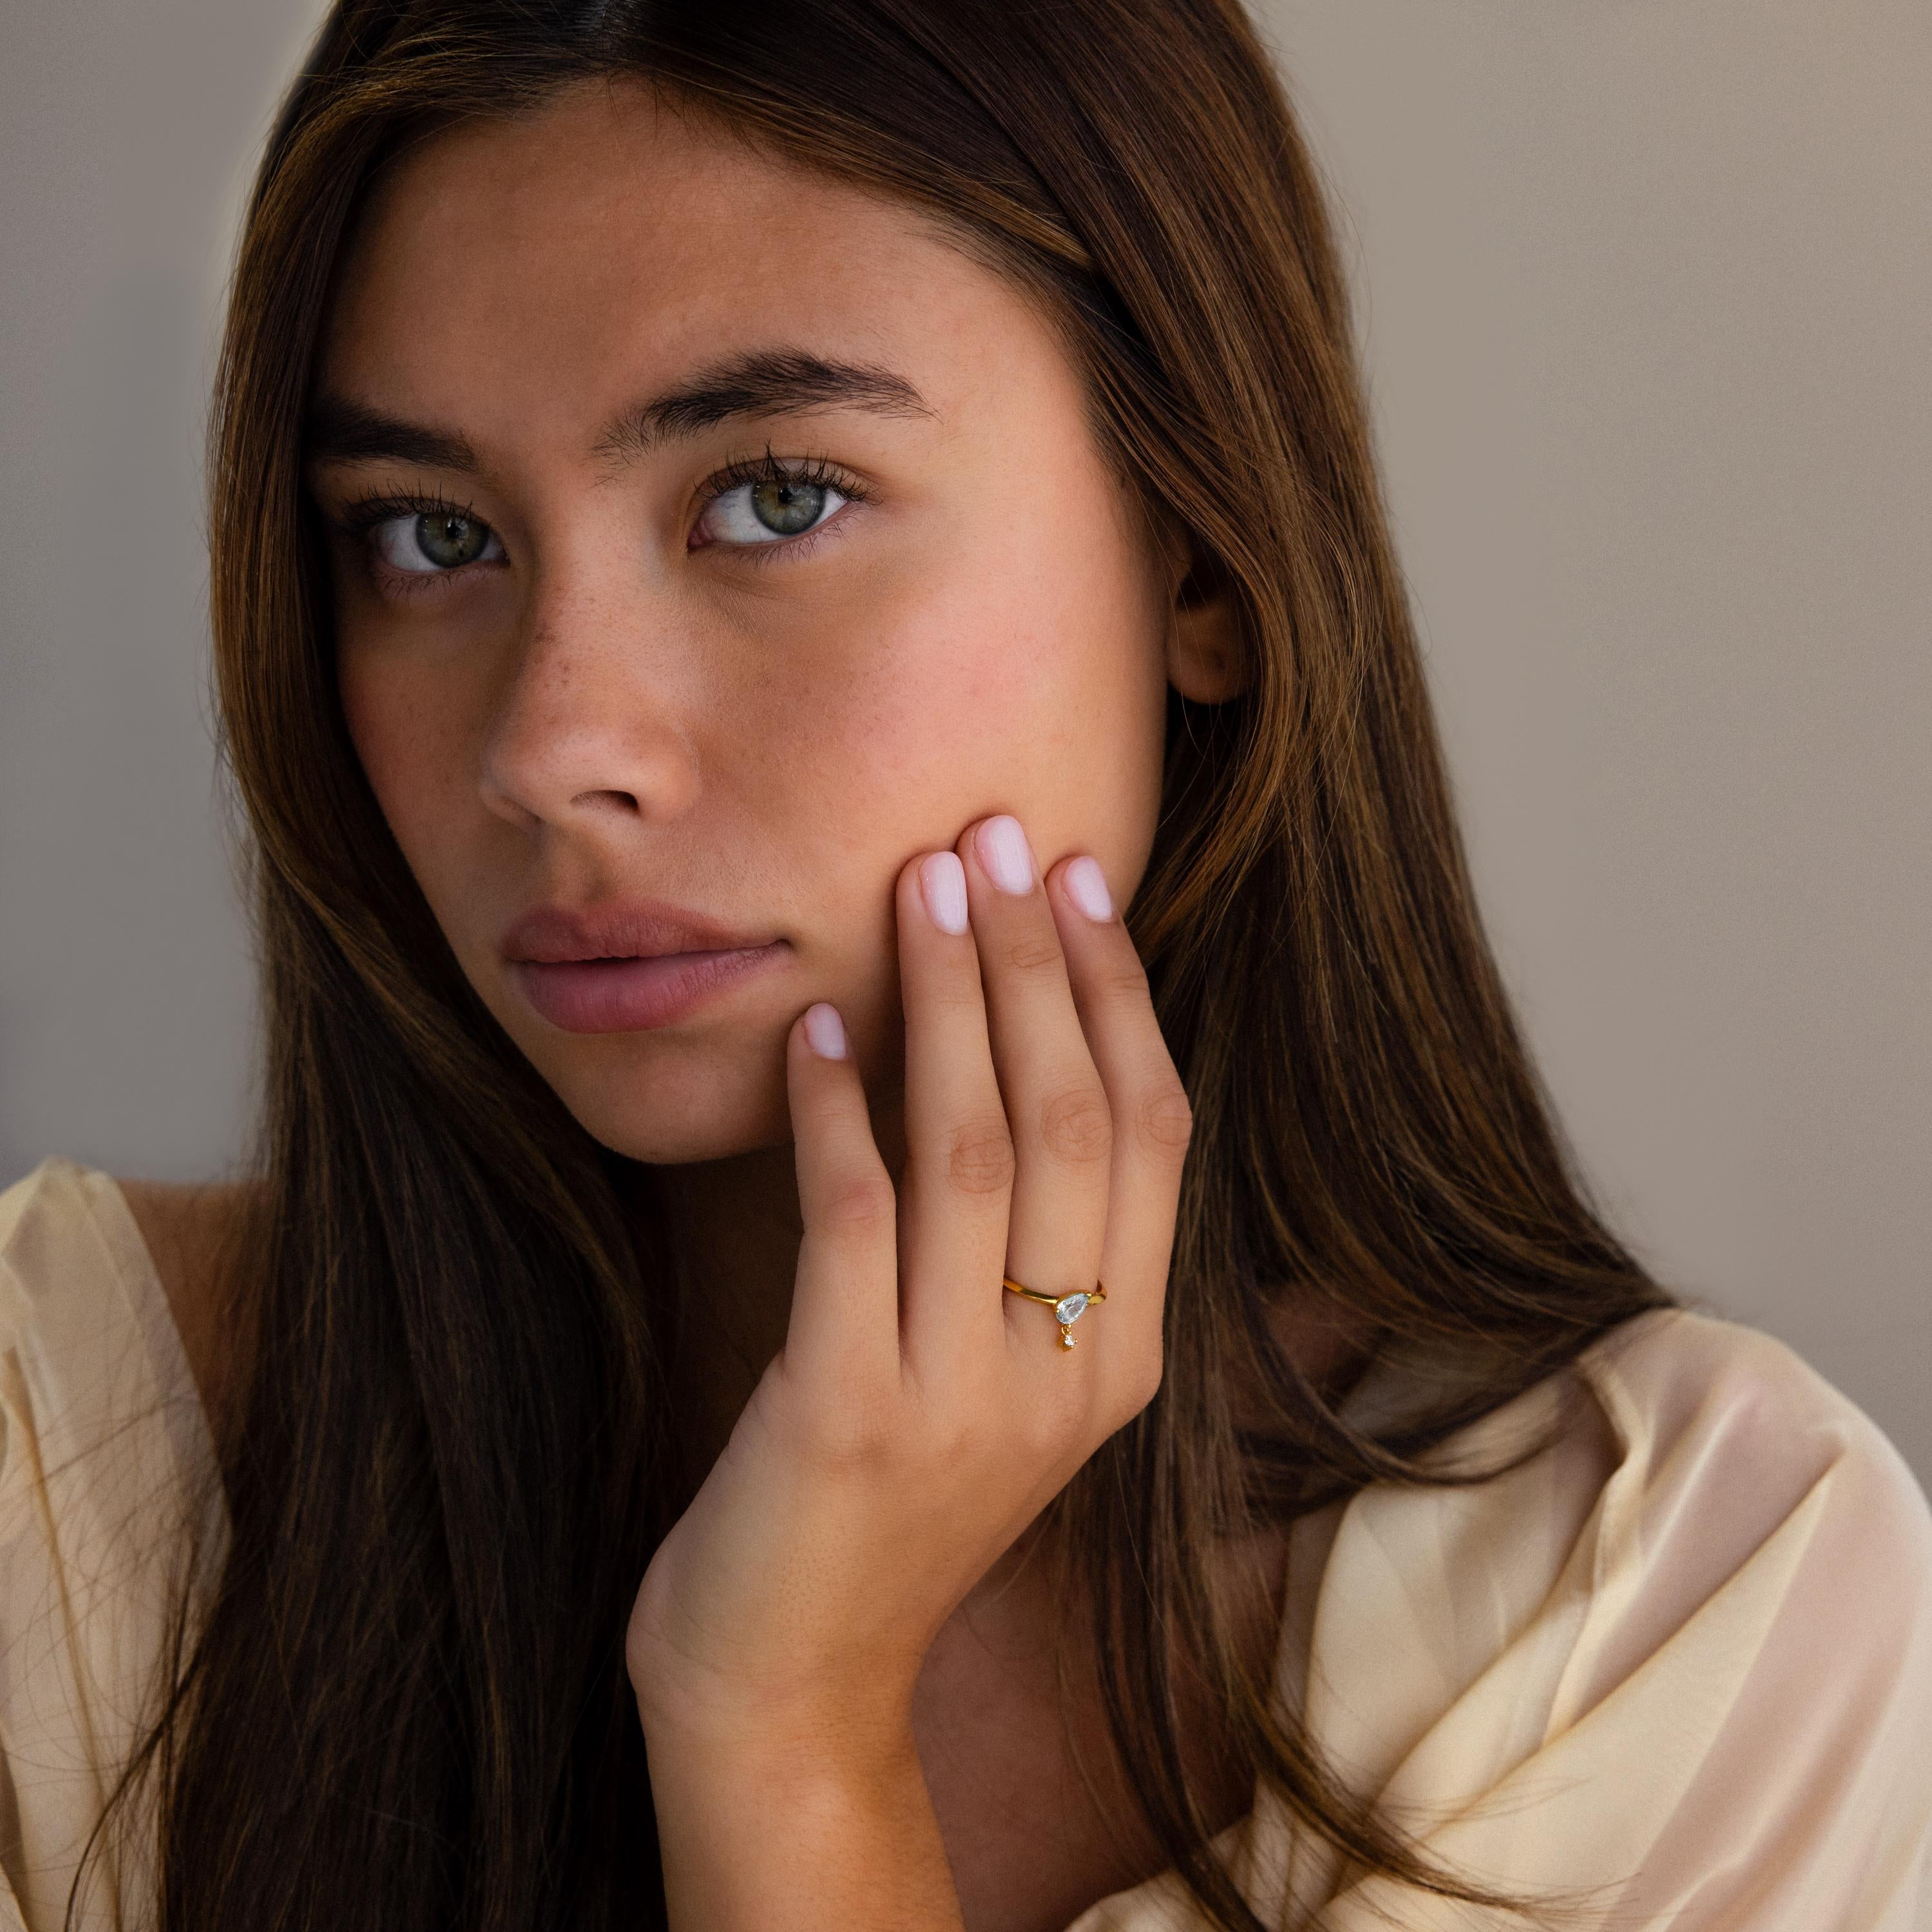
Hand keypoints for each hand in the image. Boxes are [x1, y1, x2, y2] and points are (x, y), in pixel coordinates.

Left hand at [624, 813, 1192, 1752]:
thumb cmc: (884, 1511)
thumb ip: (1027, 1253)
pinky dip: (835, 1113)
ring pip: (976, 1152)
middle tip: (996, 838)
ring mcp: (963, 1398)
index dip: (1117, 995)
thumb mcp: (996, 1384)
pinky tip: (815, 1029)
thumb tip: (1012, 1059)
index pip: (1152, 1135)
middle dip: (1034, 963)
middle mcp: (1067, 1372)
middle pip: (1076, 1119)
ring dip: (947, 1004)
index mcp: (1124, 1357)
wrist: (795, 1690)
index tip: (1076, 881)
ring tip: (920, 890)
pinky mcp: (846, 1414)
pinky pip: (851, 1224)